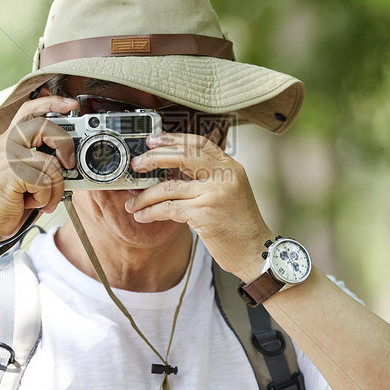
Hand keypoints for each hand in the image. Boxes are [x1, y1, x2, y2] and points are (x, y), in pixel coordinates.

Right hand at [0, 95, 77, 241]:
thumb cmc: (5, 207)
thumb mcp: (24, 178)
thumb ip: (40, 162)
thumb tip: (68, 157)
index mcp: (5, 142)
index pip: (28, 110)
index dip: (51, 102)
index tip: (71, 104)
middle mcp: (3, 145)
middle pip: (42, 124)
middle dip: (64, 143)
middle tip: (68, 164)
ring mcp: (4, 157)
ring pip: (49, 160)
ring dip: (55, 186)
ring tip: (44, 198)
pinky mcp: (9, 173)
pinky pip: (44, 180)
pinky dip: (46, 197)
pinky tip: (33, 204)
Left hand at [127, 133, 271, 280]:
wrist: (256, 250)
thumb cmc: (240, 225)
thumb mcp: (230, 192)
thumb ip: (208, 178)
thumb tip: (170, 172)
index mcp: (231, 167)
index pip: (199, 144)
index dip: (173, 139)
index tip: (153, 140)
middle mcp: (224, 176)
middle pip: (182, 156)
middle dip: (154, 158)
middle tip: (136, 164)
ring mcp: (214, 194)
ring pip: (169, 187)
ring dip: (145, 196)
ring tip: (133, 202)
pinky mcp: (204, 214)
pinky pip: (168, 209)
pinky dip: (151, 212)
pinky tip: (142, 216)